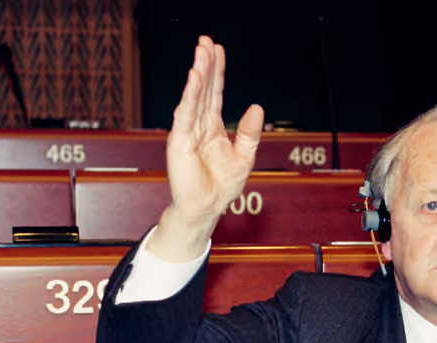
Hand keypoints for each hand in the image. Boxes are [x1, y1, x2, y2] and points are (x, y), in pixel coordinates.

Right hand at [149, 36, 264, 261]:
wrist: (206, 208)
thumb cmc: (222, 185)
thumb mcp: (244, 155)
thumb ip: (250, 132)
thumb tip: (256, 107)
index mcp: (212, 127)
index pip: (215, 93)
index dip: (217, 72)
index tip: (218, 49)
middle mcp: (198, 125)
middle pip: (203, 89)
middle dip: (205, 65)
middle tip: (206, 41)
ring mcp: (187, 132)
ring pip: (194, 97)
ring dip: (197, 74)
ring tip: (201, 53)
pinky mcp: (179, 142)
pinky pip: (185, 115)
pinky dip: (190, 96)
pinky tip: (194, 79)